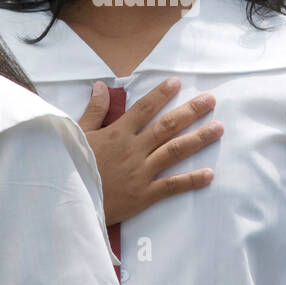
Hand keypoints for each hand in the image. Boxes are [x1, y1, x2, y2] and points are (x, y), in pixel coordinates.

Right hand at [77, 77, 221, 225]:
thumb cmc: (70, 168)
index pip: (144, 108)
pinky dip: (191, 180)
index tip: (177, 82)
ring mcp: (141, 172)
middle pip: (167, 126)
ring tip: (218, 128)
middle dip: (191, 111)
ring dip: (198, 139)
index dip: (161, 94)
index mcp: (117, 133)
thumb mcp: (77, 135)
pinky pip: (171, 186)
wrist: (67, 202)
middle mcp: (133, 149)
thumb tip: (101, 86)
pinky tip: (209, 174)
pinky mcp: (144, 195)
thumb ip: (93, 111)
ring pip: (174, 151)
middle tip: (211, 100)